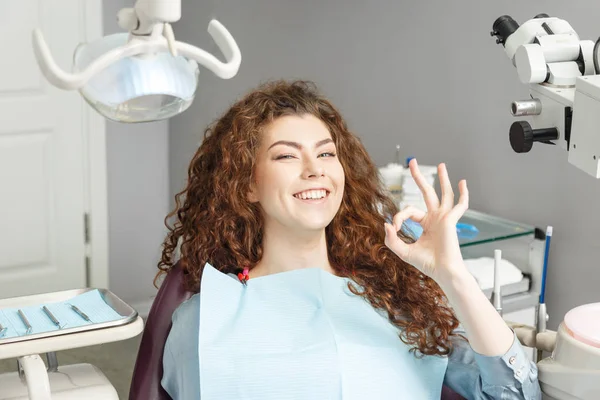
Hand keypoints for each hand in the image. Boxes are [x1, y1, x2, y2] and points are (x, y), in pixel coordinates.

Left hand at [384, 159, 468, 285]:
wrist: (442, 272)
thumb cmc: (426, 263)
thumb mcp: (403, 251)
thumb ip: (391, 239)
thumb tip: (386, 223)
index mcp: (425, 223)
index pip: (409, 210)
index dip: (399, 216)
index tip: (395, 228)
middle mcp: (436, 218)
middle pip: (427, 192)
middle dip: (419, 177)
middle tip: (412, 162)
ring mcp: (444, 218)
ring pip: (444, 194)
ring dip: (442, 179)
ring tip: (440, 165)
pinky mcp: (451, 220)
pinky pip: (460, 205)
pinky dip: (463, 194)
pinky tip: (462, 182)